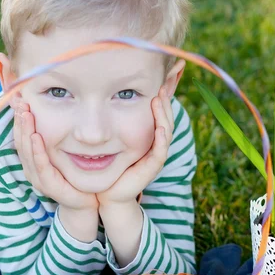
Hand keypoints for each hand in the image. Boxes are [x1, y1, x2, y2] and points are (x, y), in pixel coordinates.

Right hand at [14, 102, 98, 211]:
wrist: (85, 202)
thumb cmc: (74, 177)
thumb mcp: (63, 154)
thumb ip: (56, 138)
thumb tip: (56, 113)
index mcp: (33, 161)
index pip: (22, 136)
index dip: (19, 119)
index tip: (18, 99)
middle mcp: (32, 169)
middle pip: (21, 141)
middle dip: (19, 120)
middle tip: (19, 101)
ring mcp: (38, 178)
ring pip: (27, 151)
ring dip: (25, 131)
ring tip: (25, 114)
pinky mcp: (48, 185)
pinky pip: (41, 165)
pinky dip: (37, 150)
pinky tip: (36, 137)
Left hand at [96, 89, 173, 206]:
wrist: (109, 193)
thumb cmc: (109, 166)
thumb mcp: (112, 139)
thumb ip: (114, 121)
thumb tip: (107, 97)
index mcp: (148, 138)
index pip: (159, 115)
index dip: (161, 99)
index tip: (157, 82)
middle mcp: (155, 145)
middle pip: (166, 120)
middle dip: (165, 103)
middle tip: (161, 86)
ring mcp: (155, 157)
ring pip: (166, 133)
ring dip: (163, 116)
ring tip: (159, 100)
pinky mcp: (151, 168)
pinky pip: (160, 152)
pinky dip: (161, 139)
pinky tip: (159, 128)